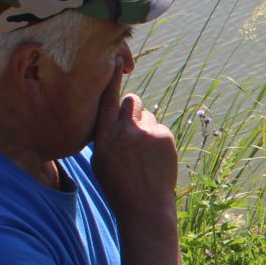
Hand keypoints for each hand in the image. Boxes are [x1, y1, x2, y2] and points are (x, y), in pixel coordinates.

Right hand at [90, 78, 177, 218]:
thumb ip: (106, 134)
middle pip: (132, 100)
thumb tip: (114, 113)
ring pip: (148, 116)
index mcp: (104, 136)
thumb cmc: (118, 185)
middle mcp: (125, 130)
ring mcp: (147, 132)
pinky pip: (160, 128)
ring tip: (144, 154)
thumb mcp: (101, 160)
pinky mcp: (165, 136)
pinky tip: (155, 159)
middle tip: (133, 130)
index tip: (115, 57)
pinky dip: (158, 139)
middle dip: (133, 109)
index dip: (111, 77)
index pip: (107, 98)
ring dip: (146, 128)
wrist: (146, 207)